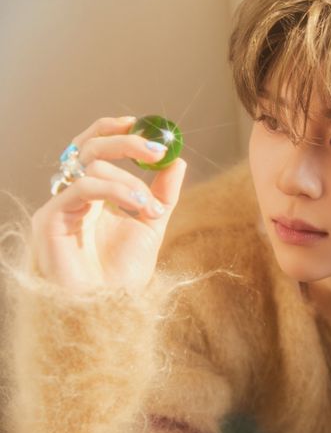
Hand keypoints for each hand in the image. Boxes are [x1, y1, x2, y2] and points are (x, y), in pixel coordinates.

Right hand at [31, 116, 186, 293]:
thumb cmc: (124, 271)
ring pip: (92, 167)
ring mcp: (59, 206)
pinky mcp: (49, 219)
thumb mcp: (152, 223)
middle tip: (157, 150)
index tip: (146, 124)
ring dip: (132, 183)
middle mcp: (73, 195)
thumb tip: (178, 159)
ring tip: (153, 209)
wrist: (109, 308)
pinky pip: (84, 187)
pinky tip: (140, 207)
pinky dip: (117, 190)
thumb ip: (164, 192)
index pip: (95, 146)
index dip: (116, 129)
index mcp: (93, 192)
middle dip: (126, 143)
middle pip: (89, 147)